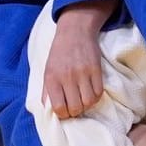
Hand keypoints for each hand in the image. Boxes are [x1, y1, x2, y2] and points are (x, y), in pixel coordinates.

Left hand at [42, 0, 115, 118]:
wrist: (75, 32)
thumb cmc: (59, 53)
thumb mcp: (47, 70)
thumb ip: (46, 91)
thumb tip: (47, 110)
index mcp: (52, 78)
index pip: (58, 108)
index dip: (62, 114)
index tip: (64, 111)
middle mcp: (67, 77)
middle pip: (75, 108)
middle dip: (75, 111)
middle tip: (74, 106)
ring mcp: (83, 73)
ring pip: (88, 102)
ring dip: (86, 105)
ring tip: (83, 99)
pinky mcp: (96, 70)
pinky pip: (99, 93)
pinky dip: (96, 97)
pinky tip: (90, 92)